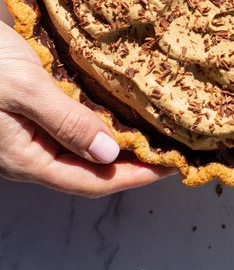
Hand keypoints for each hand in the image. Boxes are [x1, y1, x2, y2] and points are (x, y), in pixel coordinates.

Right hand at [0, 21, 175, 195]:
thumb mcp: (23, 88)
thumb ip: (65, 121)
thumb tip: (109, 153)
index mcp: (27, 158)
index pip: (92, 181)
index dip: (135, 177)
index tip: (173, 167)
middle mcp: (29, 152)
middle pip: (89, 170)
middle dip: (131, 163)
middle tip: (171, 147)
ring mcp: (26, 133)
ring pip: (81, 148)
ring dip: (116, 142)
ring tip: (152, 129)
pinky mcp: (26, 111)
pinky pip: (69, 126)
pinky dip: (97, 120)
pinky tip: (115, 106)